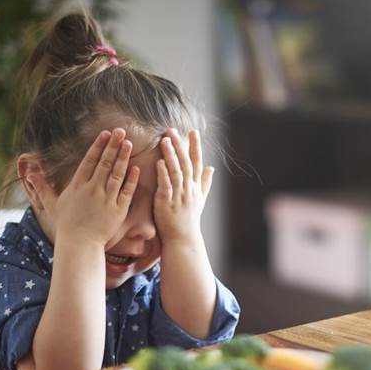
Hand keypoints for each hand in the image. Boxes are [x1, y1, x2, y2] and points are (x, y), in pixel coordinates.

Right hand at [28, 128, 139, 245]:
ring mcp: (106, 199)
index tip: (105, 133)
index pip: (89, 161)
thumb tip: (29, 174)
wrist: (79, 244)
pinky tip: (136, 168)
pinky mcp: (118, 209)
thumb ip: (43, 188)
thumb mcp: (52, 205)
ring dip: (123, 157)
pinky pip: (126, 191)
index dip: (98, 146)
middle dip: (113, 145)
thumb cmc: (66, 226)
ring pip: (117, 174)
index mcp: (78, 186)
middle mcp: (92, 189)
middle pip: (105, 163)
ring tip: (129, 143)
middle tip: (121, 131)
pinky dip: (132, 179)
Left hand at [154, 128, 213, 244]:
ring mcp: (179, 196)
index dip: (195, 146)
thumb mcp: (200, 200)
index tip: (193, 131)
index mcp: (195, 186)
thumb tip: (212, 168)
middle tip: (172, 130)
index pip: (197, 162)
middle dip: (180, 145)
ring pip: (176, 171)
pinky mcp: (167, 203)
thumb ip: (205, 183)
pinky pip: (166, 186)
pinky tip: (159, 162)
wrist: (183, 239)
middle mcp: (189, 189)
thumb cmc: (189, 220)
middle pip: (186, 163)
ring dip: (171, 155)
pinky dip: (163, 174)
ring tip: (165, 140)